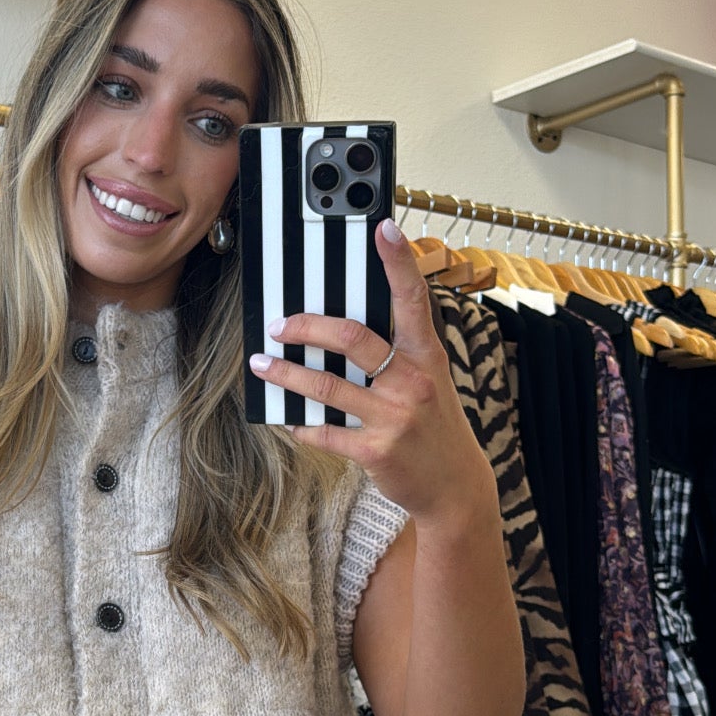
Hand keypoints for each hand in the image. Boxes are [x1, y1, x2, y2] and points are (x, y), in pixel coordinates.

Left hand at [249, 218, 493, 527]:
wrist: (455, 487)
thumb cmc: (435, 427)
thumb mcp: (430, 382)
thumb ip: (397, 355)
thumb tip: (343, 332)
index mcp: (427, 357)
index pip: (413, 299)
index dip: (398, 262)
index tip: (384, 228)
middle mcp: (412, 381)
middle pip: (351, 338)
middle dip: (306, 327)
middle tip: (279, 325)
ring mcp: (394, 417)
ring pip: (327, 386)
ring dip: (286, 373)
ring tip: (261, 364)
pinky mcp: (375, 450)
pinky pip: (325, 432)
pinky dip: (301, 424)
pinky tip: (289, 419)